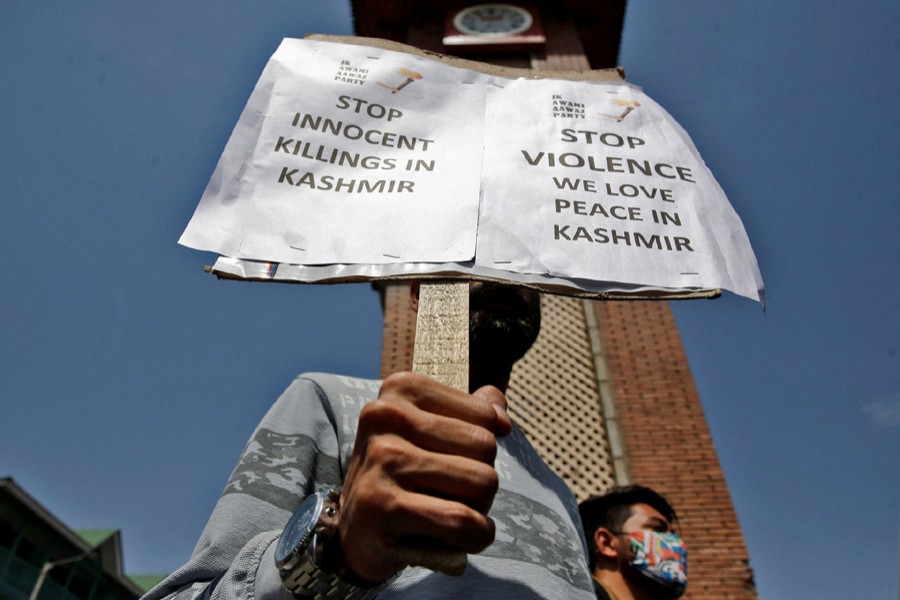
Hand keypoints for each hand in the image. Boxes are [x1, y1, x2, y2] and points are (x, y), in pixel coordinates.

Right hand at [335, 372, 511, 583]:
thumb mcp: (434, 431)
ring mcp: (381, 459)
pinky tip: (461, 539)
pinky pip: (461, 519)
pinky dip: (476, 535)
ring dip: (481, 509)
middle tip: (454, 494)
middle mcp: (385, 416)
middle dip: (483, 479)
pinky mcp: (382, 505)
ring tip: (453, 515)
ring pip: (481, 482)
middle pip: (485, 447)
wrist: (357, 529)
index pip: (485, 415)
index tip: (456, 460)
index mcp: (401, 388)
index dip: (484, 446)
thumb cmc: (406, 473)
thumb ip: (476, 413)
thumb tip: (502, 419)